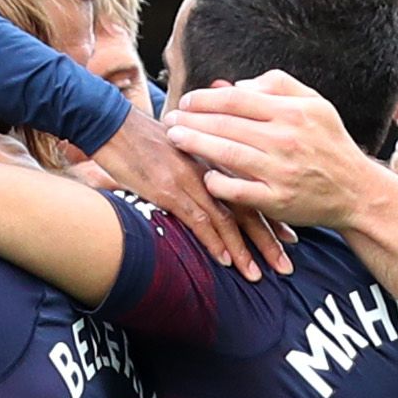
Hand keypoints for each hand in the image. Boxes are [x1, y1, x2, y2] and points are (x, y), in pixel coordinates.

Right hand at [89, 106, 288, 275]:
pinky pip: (199, 220)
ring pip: (228, 218)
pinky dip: (214, 242)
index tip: (289, 236)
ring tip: (257, 275)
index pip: (252, 188)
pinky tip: (226, 261)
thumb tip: (204, 185)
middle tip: (285, 264)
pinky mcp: (169, 190)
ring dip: (244, 250)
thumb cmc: (136, 135)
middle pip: (248, 206)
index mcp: (213, 158)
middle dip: (269, 239)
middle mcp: (208, 169)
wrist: (108, 122)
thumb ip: (195, 167)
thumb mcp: (176, 148)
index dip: (272, 215)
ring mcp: (190, 180)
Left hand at [166, 73, 390, 233]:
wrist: (357, 191)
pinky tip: (203, 176)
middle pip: (226, 124)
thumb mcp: (315, 105)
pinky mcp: (277, 200)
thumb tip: (234, 84)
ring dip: (196, 145)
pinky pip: (238, 190)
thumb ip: (277, 86)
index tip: (187, 101)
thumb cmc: (330, 144)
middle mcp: (286, 139)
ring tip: (175, 139)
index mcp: (293, 112)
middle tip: (170, 119)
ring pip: (228, 154)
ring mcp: (281, 171)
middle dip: (192, 120)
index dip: (206, 98)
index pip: (237, 99)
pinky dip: (218, 183)